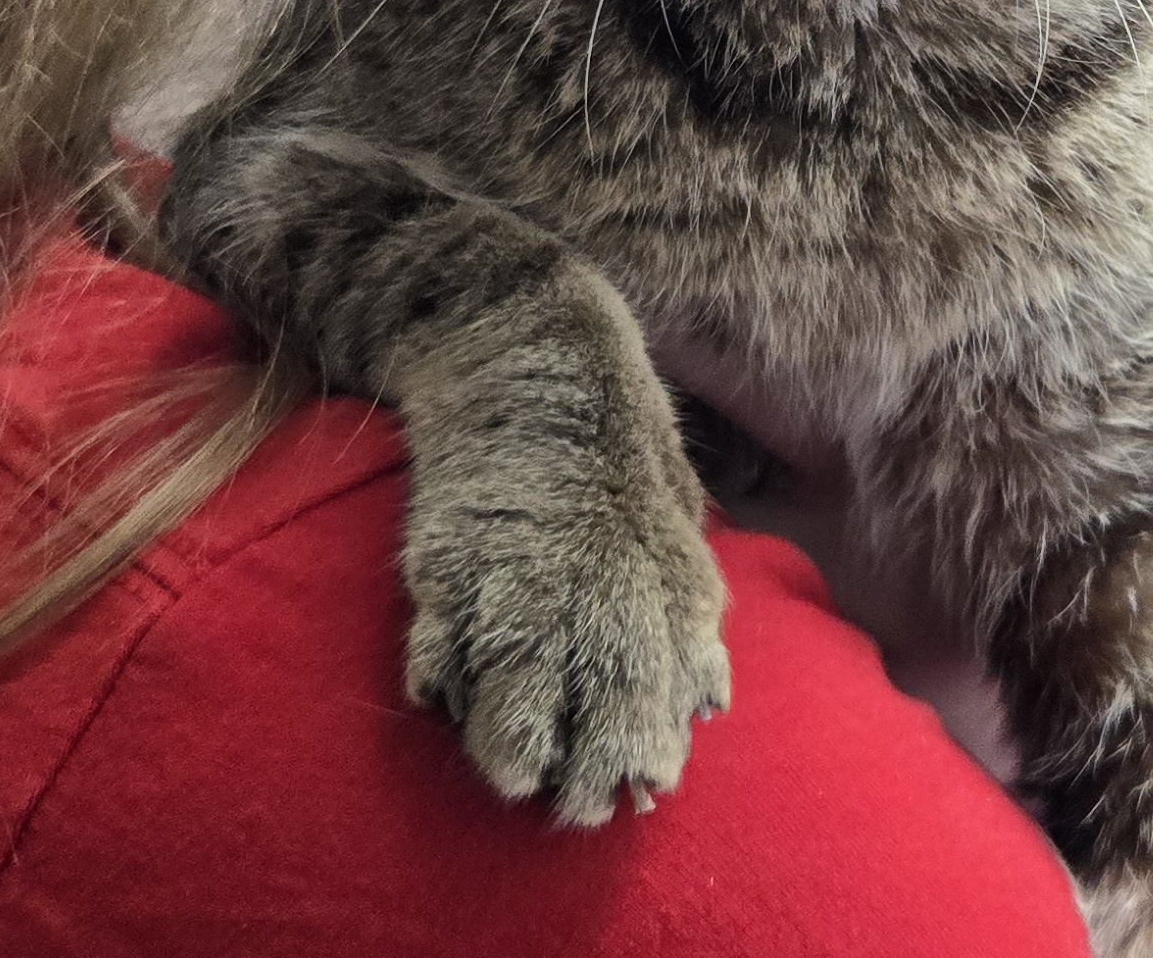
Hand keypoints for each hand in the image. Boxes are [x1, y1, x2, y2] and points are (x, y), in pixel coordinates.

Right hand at [400, 399, 730, 824]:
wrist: (522, 346)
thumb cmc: (608, 438)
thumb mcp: (674, 505)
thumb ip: (688, 600)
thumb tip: (710, 699)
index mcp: (660, 555)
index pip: (668, 671)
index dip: (654, 738)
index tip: (648, 787)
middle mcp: (593, 570)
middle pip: (597, 695)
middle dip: (589, 767)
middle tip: (581, 806)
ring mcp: (516, 566)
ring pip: (515, 689)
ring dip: (516, 746)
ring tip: (519, 776)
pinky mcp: (447, 555)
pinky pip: (442, 646)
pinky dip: (445, 686)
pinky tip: (450, 703)